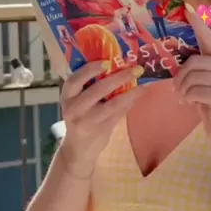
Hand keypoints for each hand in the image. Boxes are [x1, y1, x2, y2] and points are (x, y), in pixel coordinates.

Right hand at [59, 61, 144, 177]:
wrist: (77, 148)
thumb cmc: (80, 116)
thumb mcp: (77, 100)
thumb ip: (90, 85)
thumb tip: (117, 64)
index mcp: (67, 96)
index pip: (75, 80)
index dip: (90, 69)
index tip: (107, 62)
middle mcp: (75, 108)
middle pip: (99, 89)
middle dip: (120, 77)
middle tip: (136, 69)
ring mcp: (88, 120)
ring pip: (113, 103)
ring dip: (131, 92)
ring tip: (143, 85)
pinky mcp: (101, 129)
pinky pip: (119, 113)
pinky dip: (130, 103)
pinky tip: (138, 95)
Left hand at [174, 4, 210, 144]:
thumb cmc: (210, 103)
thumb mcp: (204, 81)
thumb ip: (197, 66)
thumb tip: (177, 52)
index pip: (209, 38)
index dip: (198, 24)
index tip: (188, 8)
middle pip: (193, 61)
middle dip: (180, 77)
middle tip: (177, 89)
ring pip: (191, 77)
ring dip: (182, 90)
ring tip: (185, 97)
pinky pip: (193, 90)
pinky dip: (187, 99)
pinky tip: (192, 104)